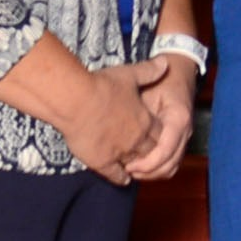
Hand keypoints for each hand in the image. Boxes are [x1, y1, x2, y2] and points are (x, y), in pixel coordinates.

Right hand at [55, 60, 158, 185]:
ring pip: (136, 164)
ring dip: (137, 165)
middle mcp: (136, 139)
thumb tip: (165, 62)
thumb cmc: (101, 85)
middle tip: (148, 153)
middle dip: (151, 152)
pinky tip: (122, 178)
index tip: (156, 135)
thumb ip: (149, 71)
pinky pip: (117, 175)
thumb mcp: (129, 74)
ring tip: (136, 166)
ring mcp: (120, 152)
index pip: (161, 133)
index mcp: (144, 120)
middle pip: (151, 151)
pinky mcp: (102, 162)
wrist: (75, 100)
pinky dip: (122, 178)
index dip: (159, 135)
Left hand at [127, 54, 197, 182]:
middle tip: (125, 171)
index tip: (128, 165)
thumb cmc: (159, 80)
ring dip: (151, 174)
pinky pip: (170, 163)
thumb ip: (136, 109)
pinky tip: (138, 166)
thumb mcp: (145, 88)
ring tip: (130, 171)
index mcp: (178, 118)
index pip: (166, 150)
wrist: (176, 73)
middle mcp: (185, 132)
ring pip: (171, 167)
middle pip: (170, 164)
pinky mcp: (178, 142)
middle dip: (148, 172)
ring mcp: (184, 138)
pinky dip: (155, 169)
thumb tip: (120, 130)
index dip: (147, 163)